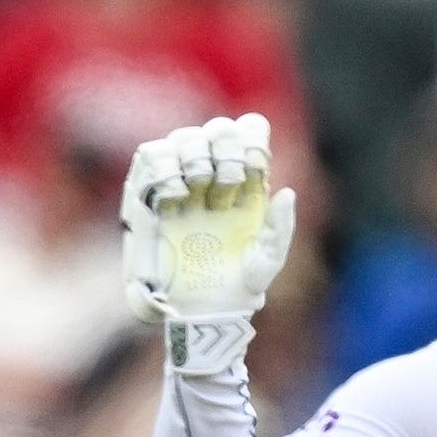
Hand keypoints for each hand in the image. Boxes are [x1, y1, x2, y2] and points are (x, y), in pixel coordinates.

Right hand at [123, 114, 297, 327]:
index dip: (251, 137)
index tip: (253, 168)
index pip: (249, 129)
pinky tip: (175, 195)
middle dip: (224, 148)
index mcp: (246, 181)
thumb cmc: (239, 285)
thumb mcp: (268, 259)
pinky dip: (163, 168)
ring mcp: (182, 183)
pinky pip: (150, 157)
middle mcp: (214, 175)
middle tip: (226, 183)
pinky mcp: (151, 196)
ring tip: (197, 186)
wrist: (202, 309)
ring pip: (182, 137)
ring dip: (192, 154)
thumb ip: (282, 227)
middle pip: (217, 128)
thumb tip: (286, 192)